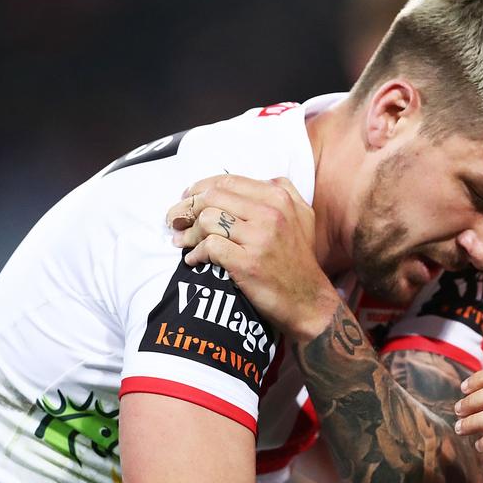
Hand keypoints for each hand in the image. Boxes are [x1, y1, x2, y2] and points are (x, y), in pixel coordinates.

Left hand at [164, 174, 338, 341]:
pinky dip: (195, 253)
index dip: (200, 187)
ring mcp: (260, 238)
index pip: (228, 181)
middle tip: (174, 220)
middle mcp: (271, 213)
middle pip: (212, 197)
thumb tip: (246, 182)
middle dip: (186, 207)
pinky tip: (194, 259)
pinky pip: (209, 247)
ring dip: (187, 231)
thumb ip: (282, 191)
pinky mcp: (248, 263)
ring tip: (180, 241)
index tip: (187, 198)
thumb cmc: (300, 259)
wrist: (309, 300)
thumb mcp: (302, 216)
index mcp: (279, 197)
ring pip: (207, 219)